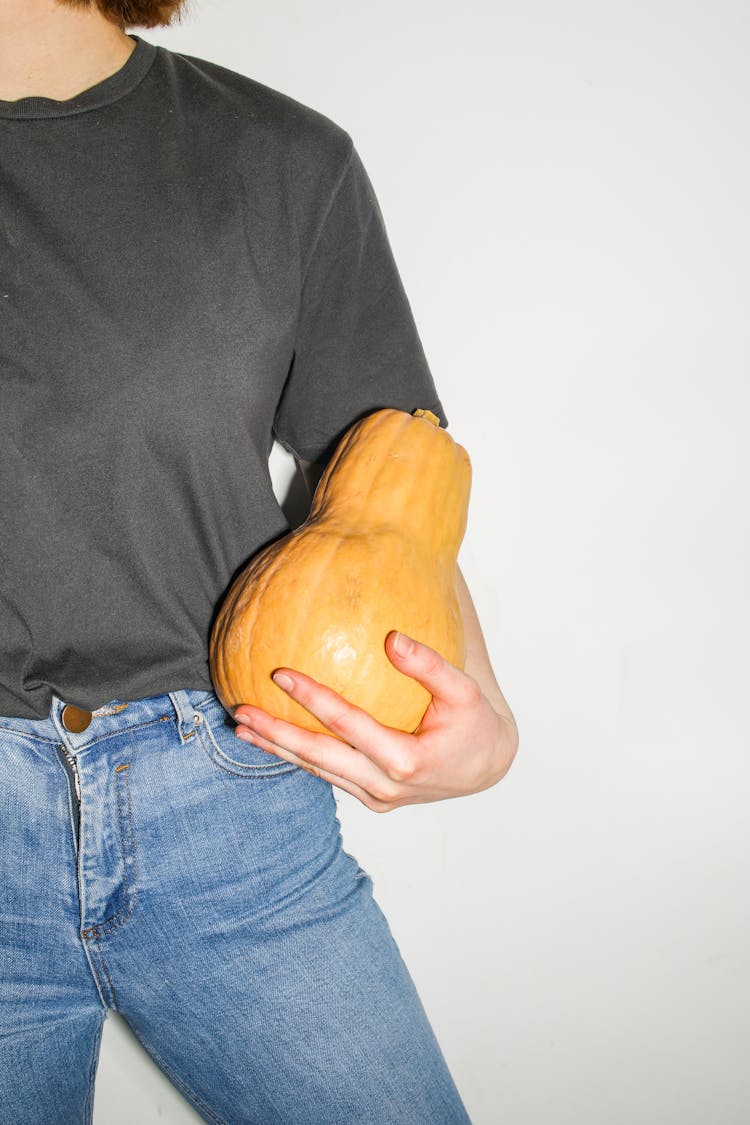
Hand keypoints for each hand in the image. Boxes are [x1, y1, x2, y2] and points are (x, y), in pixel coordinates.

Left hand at [232, 631, 518, 811]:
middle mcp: (385, 786)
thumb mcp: (465, 690)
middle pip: (319, 758)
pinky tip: (271, 737)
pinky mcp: (372, 800)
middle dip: (276, 735)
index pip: (348, 726)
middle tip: (239, 711)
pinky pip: (328, 775)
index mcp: (406, 761)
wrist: (485, 766)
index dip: (312, 700)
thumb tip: (391, 638)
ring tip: (240, 727)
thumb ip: (430, 665)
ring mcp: (376, 798)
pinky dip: (299, 756)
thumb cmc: (474, 721)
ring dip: (277, 749)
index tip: (281, 674)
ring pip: (317, 771)